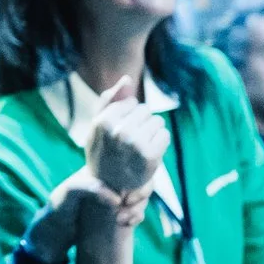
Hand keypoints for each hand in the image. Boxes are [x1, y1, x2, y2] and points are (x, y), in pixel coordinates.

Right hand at [84, 75, 168, 196]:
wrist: (109, 185)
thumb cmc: (103, 150)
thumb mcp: (98, 124)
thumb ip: (110, 99)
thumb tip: (128, 78)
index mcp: (103, 121)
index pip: (130, 102)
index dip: (127, 115)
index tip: (119, 131)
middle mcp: (119, 132)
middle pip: (145, 110)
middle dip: (141, 123)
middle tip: (129, 143)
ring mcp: (135, 144)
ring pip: (157, 121)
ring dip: (151, 133)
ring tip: (139, 148)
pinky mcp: (150, 156)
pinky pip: (165, 135)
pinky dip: (160, 143)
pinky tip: (149, 154)